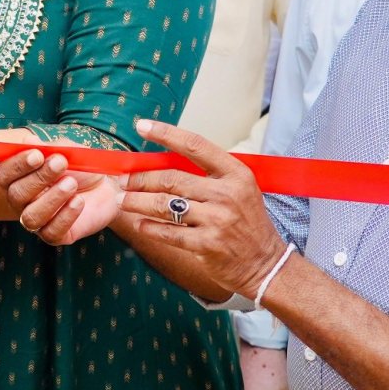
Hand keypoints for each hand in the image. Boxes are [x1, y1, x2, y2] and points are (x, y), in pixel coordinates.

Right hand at [0, 147, 123, 244]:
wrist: (106, 187)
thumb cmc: (80, 168)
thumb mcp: (66, 152)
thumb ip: (48, 148)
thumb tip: (28, 140)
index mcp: (18, 178)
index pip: (3, 174)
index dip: (16, 165)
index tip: (37, 155)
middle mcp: (22, 201)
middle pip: (16, 194)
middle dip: (39, 178)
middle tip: (61, 163)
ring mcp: (37, 220)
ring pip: (30, 217)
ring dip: (52, 198)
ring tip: (72, 184)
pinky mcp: (54, 236)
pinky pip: (51, 232)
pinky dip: (66, 215)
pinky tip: (79, 201)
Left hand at [117, 119, 289, 300]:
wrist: (266, 263)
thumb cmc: (247, 223)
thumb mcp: (239, 189)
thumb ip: (209, 175)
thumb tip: (165, 162)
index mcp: (235, 173)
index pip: (195, 145)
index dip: (166, 134)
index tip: (142, 126)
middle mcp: (227, 193)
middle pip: (171, 178)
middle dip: (140, 178)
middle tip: (122, 180)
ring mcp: (217, 219)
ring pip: (164, 204)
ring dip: (137, 201)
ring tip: (122, 200)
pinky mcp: (207, 244)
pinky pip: (169, 232)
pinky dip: (149, 227)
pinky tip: (139, 224)